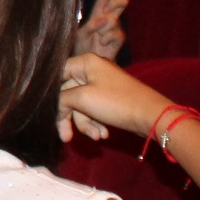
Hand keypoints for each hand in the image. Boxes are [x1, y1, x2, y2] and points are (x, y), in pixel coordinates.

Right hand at [56, 52, 172, 143]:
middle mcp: (92, 70)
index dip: (52, 94)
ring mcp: (102, 85)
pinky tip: (103, 134)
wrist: (151, 116)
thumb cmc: (116, 102)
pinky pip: (93, 110)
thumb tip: (53, 104)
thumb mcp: (83, 98)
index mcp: (86, 62)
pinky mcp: (109, 99)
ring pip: (81, 106)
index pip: (57, 75)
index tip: (48, 113)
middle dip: (69, 118)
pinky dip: (96, 123)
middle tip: (66, 138)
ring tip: (97, 137)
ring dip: (86, 124)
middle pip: (68, 94)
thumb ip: (61, 99)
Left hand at [80, 0, 128, 59]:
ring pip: (115, 20)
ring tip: (97, 36)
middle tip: (105, 11)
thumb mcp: (80, 34)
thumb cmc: (81, 46)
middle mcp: (109, 18)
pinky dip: (108, 37)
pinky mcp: (119, 40)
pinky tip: (102, 42)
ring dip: (104, 28)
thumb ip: (89, 26)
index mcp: (98, 13)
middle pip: (121, 1)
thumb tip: (102, 19)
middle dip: (116, 2)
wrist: (87, 63)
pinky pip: (118, 34)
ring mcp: (115, 29)